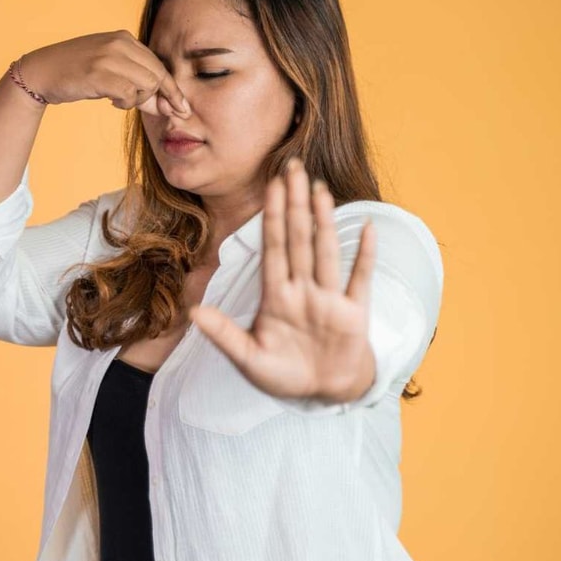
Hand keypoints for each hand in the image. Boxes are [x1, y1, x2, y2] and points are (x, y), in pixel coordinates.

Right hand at [20, 30, 190, 117]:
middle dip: (161, 99)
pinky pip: (129, 94)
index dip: (172, 89)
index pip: (159, 65)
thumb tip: (166, 106)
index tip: (182, 108)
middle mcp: (119, 43)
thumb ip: (137, 84)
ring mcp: (109, 57)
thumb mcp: (110, 72)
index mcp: (124, 38)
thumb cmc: (77, 74)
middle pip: (158, 76)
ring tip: (120, 100)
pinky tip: (111, 101)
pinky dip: (125, 103)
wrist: (41, 72)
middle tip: (156, 112)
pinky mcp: (99, 74)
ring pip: (147, 85)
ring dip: (138, 100)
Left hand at [188, 158, 377, 402]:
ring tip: (320, 189)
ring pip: (326, 251)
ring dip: (324, 221)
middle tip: (293, 167)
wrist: (323, 393)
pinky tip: (366, 227)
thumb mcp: (249, 359)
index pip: (273, 248)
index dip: (271, 216)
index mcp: (276, 296)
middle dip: (295, 204)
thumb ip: (224, 335)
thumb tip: (194, 312)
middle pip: (298, 239)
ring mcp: (329, 299)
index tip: (271, 185)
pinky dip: (364, 255)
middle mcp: (303, 290)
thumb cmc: (285, 375)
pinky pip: (360, 279)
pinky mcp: (354, 313)